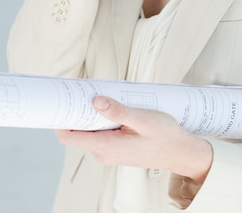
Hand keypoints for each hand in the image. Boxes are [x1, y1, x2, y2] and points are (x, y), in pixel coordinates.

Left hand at [56, 96, 212, 184]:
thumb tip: (95, 101)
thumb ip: (118, 111)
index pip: (69, 136)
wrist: (181, 152)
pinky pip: (99, 132)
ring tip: (96, 93)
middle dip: (75, 110)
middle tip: (80, 89)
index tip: (60, 99)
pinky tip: (109, 105)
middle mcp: (103, 153)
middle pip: (76, 132)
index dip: (60, 118)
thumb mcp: (143, 119)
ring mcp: (109, 152)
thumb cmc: (165, 136)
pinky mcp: (116, 148)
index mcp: (106, 147)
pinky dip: (99, 118)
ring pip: (88, 131)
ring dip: (89, 113)